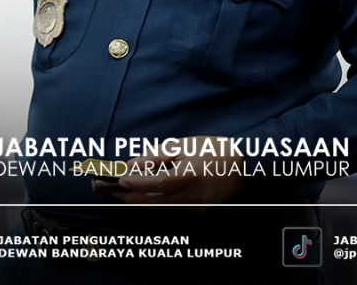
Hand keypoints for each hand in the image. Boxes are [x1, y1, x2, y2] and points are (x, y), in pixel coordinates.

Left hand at [111, 137, 245, 205]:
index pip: (157, 184)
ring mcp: (196, 206)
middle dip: (133, 197)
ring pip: (161, 207)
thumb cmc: (213, 151)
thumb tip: (134, 164)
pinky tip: (146, 195)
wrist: (242, 166)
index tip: (121, 180)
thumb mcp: (184, 146)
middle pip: (156, 201)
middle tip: (115, 191)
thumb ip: (158, 156)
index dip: (137, 184)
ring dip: (141, 201)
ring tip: (125, 194)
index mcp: (190, 174)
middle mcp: (193, 195)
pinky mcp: (198, 211)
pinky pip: (171, 208)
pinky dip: (156, 202)